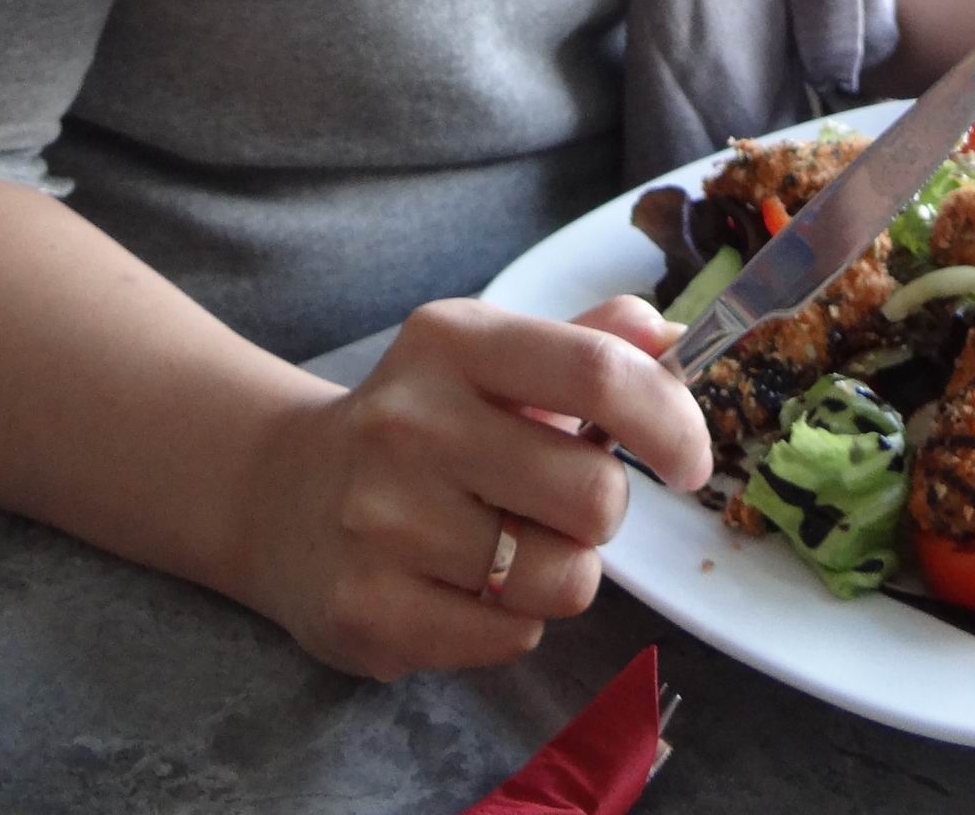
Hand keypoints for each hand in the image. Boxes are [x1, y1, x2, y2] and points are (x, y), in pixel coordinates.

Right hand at [236, 293, 710, 678]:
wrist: (283, 493)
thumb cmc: (422, 420)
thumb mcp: (492, 355)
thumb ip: (588, 342)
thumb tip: (673, 340)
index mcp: (454, 341)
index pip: (600, 373)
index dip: (670, 422)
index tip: (690, 461)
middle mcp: (412, 423)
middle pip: (594, 493)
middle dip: (602, 508)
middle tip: (561, 501)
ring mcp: (383, 521)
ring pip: (564, 577)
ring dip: (563, 569)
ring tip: (511, 542)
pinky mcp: (369, 610)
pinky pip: (514, 634)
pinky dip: (514, 617)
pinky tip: (466, 582)